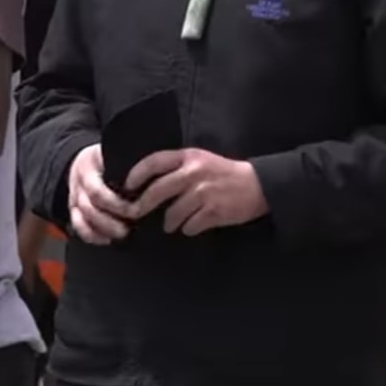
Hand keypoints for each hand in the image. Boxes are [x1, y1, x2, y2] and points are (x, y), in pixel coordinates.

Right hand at [67, 144, 133, 244]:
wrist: (84, 160)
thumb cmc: (106, 157)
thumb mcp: (113, 151)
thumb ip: (126, 160)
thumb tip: (150, 171)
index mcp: (88, 167)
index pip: (97, 190)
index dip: (116, 203)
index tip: (136, 210)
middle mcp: (79, 183)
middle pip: (90, 207)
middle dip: (111, 220)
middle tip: (131, 227)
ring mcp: (74, 197)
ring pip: (82, 218)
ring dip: (103, 228)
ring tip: (123, 234)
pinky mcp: (73, 210)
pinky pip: (77, 226)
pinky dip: (91, 235)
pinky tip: (107, 240)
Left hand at [125, 148, 268, 235]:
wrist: (258, 185)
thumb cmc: (225, 173)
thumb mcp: (201, 160)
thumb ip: (178, 167)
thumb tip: (149, 183)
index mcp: (189, 157)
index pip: (154, 162)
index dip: (136, 175)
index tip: (127, 186)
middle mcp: (194, 173)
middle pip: (157, 191)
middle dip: (142, 205)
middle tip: (136, 213)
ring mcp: (203, 193)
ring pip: (172, 214)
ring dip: (169, 222)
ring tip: (171, 224)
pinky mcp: (213, 212)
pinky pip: (190, 226)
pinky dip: (188, 228)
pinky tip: (193, 225)